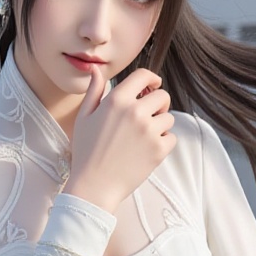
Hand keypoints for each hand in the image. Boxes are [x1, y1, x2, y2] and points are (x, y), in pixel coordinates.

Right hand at [62, 65, 175, 214]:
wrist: (94, 186)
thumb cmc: (86, 153)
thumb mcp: (84, 118)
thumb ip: (94, 91)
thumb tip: (96, 69)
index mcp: (117, 100)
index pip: (144, 76)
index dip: (152, 79)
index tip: (153, 86)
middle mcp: (135, 112)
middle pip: (162, 96)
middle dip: (158, 103)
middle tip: (149, 116)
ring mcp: (149, 131)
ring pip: (168, 118)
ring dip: (160, 125)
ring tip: (144, 137)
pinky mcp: (158, 150)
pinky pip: (172, 138)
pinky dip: (164, 143)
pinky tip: (148, 150)